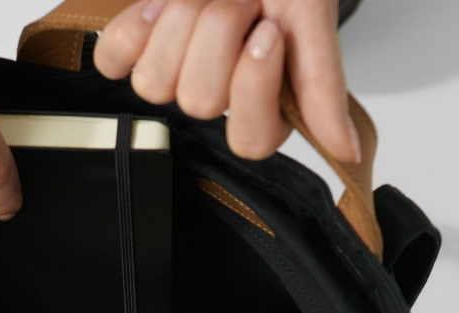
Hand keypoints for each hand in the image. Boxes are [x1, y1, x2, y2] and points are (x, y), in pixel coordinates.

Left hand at [93, 0, 359, 163]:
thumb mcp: (309, 15)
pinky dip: (135, 29)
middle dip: (221, 29)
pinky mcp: (132, 51)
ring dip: (181, 21)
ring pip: (155, 85)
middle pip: (200, 102)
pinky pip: (113, 62)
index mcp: (262, 105)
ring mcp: (171, 77)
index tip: (268, 32)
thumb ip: (323, 85)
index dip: (253, 86)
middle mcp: (215, 99)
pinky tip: (159, 8)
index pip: (250, 141)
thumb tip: (345, 153)